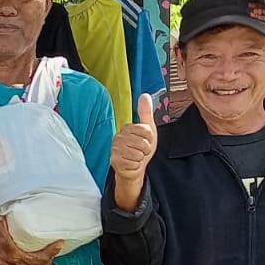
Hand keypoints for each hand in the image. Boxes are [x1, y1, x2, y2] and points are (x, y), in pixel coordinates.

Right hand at [111, 93, 157, 210]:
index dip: (150, 139)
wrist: (133, 170)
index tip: (145, 142)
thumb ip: (145, 112)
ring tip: (135, 157)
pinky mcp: (114, 160)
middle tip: (140, 151)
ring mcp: (115, 148)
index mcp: (126, 128)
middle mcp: (118, 137)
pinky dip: (135, 165)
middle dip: (146, 149)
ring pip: (138, 152)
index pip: (146, 130)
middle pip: (143, 141)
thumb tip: (144, 95)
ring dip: (140, 157)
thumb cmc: (140, 150)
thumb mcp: (147, 130)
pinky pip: (133, 161)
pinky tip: (131, 164)